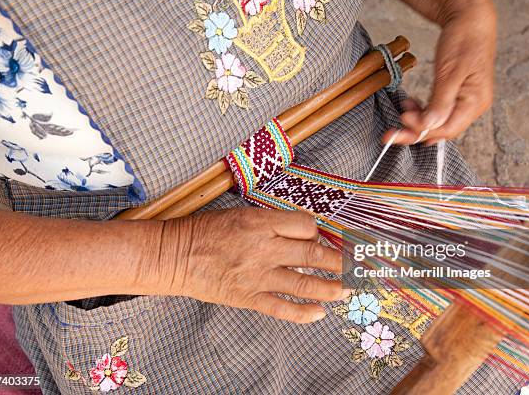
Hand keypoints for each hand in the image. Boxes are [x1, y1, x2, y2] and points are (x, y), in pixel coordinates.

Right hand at [151, 208, 346, 323]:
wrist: (175, 256)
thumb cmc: (204, 231)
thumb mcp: (239, 215)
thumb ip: (270, 222)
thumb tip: (301, 232)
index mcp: (261, 223)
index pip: (305, 225)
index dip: (317, 231)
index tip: (320, 237)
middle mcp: (264, 249)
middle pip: (312, 254)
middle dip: (337, 261)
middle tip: (353, 265)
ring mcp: (257, 275)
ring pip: (304, 283)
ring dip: (329, 288)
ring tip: (345, 290)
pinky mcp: (249, 297)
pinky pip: (282, 307)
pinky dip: (303, 313)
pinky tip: (319, 314)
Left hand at [384, 0, 496, 145]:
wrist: (471, 19)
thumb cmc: (464, 40)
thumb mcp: (450, 71)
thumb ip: (441, 101)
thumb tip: (430, 125)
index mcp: (475, 102)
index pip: (446, 128)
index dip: (422, 129)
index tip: (402, 120)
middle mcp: (472, 106)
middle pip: (441, 129)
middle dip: (415, 131)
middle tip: (390, 134)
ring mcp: (464, 102)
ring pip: (437, 122)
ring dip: (417, 120)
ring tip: (403, 108)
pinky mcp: (455, 96)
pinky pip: (437, 112)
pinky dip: (422, 111)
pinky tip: (411, 104)